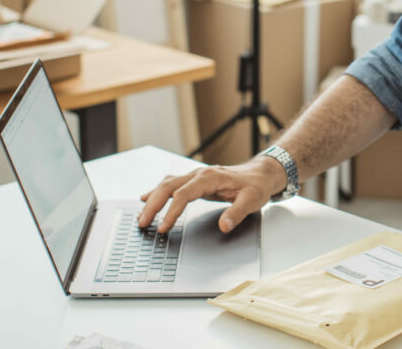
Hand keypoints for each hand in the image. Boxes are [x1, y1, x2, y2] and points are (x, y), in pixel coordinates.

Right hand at [137, 156, 285, 233]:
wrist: (260, 174)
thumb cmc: (255, 186)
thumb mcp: (251, 200)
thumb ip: (236, 213)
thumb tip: (224, 226)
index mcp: (210, 177)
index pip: (183, 195)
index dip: (171, 212)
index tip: (163, 227)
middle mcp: (199, 174)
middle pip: (168, 187)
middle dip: (153, 205)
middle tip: (142, 223)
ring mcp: (196, 175)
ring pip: (167, 183)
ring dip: (152, 198)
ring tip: (141, 216)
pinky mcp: (195, 180)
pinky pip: (171, 183)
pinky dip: (157, 191)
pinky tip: (147, 198)